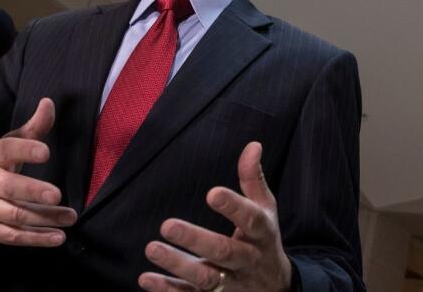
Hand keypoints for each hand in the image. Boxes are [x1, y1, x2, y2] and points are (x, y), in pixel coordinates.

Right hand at [0, 98, 76, 246]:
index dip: (25, 150)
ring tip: (70, 217)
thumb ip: (32, 128)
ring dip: (45, 218)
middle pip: (10, 188)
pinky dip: (37, 239)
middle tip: (57, 194)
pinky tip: (58, 237)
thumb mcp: (9, 144)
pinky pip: (14, 237)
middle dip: (33, 191)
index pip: (7, 150)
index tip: (46, 152)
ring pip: (16, 215)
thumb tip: (49, 102)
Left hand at [139, 142, 290, 291]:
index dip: (234, 207)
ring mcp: (232, 284)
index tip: (212, 193)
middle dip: (196, 240)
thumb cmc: (263, 240)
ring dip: (178, 265)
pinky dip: (168, 290)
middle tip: (167, 225)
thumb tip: (252, 145)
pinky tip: (146, 278)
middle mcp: (248, 261)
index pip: (251, 219)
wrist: (276, 288)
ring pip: (206, 278)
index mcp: (262, 234)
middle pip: (225, 252)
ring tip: (152, 248)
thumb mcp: (265, 210)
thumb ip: (253, 180)